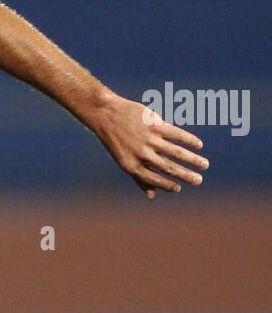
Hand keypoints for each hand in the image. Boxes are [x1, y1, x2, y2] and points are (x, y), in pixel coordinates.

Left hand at [91, 91, 208, 198]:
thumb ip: (139, 178)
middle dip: (186, 175)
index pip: (154, 179)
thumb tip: (151, 197)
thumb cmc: (116, 141)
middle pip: (169, 167)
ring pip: (176, 152)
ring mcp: (149, 139)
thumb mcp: (124, 161)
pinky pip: (176, 134)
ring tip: (204, 165)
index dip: (167, 185)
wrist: (106, 115)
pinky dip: (189, 139)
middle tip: (199, 180)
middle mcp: (142, 154)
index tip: (179, 188)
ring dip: (193, 159)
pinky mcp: (154, 124)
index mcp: (132, 165)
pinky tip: (198, 145)